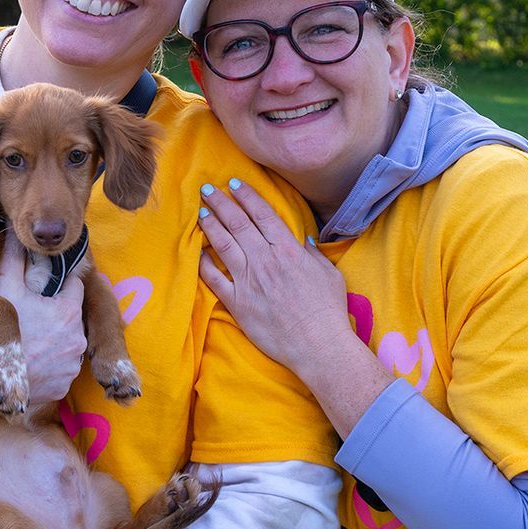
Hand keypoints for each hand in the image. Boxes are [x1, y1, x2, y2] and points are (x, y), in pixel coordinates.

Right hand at [0, 236, 86, 403]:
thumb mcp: (4, 287)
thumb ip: (14, 257)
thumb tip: (17, 232)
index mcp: (68, 312)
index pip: (74, 287)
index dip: (58, 286)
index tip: (44, 290)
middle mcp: (77, 340)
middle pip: (71, 318)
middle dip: (56, 315)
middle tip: (32, 318)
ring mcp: (71, 366)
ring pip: (68, 345)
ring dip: (55, 342)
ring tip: (31, 342)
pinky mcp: (63, 387)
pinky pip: (61, 371)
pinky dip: (50, 367)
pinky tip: (31, 363)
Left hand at [197, 180, 352, 375]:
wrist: (318, 345)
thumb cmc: (328, 310)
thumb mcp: (329, 274)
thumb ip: (314, 254)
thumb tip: (305, 241)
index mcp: (288, 250)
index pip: (262, 214)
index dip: (246, 196)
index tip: (233, 183)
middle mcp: (265, 260)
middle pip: (238, 223)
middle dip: (221, 203)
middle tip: (207, 189)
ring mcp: (248, 281)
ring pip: (223, 245)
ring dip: (210, 226)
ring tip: (201, 212)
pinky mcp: (237, 303)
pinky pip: (214, 279)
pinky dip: (204, 264)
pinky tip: (198, 252)